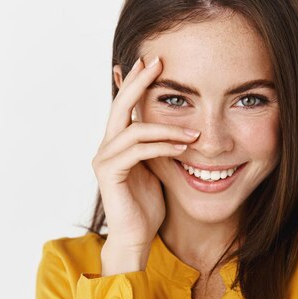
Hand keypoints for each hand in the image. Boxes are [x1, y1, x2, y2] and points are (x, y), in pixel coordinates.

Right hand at [91, 56, 199, 274]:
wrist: (135, 237)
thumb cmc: (147, 206)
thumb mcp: (157, 168)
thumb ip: (159, 146)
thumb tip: (178, 127)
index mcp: (117, 143)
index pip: (125, 106)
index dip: (136, 82)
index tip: (152, 62)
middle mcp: (106, 147)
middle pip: (120, 105)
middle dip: (139, 82)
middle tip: (157, 61)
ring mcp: (104, 159)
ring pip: (133, 129)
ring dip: (166, 128)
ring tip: (193, 134)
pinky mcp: (109, 174)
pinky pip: (138, 150)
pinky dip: (162, 146)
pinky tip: (182, 147)